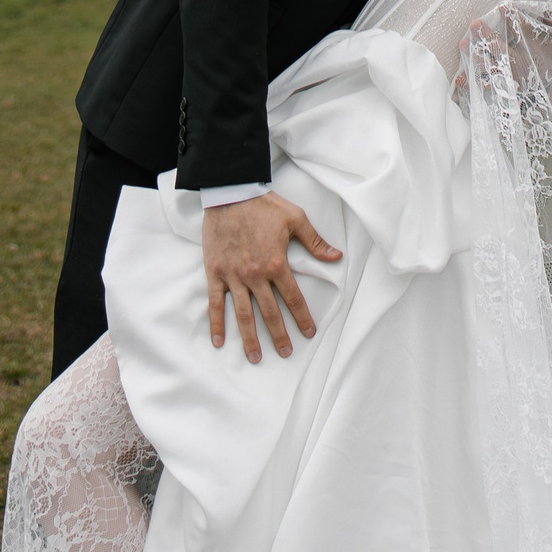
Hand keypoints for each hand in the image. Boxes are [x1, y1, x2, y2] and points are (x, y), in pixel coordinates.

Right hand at [201, 192, 340, 362]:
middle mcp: (255, 275)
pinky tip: (219, 341)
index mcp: (276, 263)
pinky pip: (215, 303)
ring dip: (249, 338)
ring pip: (243, 314)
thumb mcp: (295, 218)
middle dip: (279, 335)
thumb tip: (336, 256)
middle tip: (285, 353)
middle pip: (269, 313)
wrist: (230, 193)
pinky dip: (216, 323)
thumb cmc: (264, 205)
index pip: (293, 298)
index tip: (308, 333)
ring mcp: (233, 276)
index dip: (302, 318)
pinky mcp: (215, 273)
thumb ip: (315, 241)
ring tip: (255, 358)